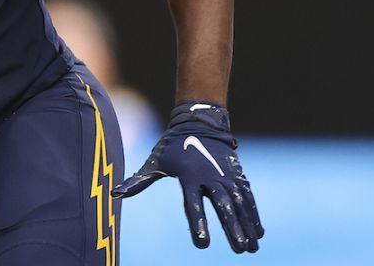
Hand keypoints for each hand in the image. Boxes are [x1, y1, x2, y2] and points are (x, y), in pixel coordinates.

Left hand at [112, 101, 264, 252]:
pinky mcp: (237, 175)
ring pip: (239, 204)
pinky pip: (248, 197)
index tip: (202, 244)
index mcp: (189, 177)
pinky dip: (254, 214)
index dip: (198, 224)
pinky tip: (258, 233)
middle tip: (238, 250)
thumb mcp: (155, 161)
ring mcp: (226, 176)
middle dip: (232, 228)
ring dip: (247, 225)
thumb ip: (139, 181)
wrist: (199, 122)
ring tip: (251, 248)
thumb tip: (115, 194)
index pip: (193, 205)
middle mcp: (210, 177)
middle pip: (223, 206)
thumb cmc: (172, 146)